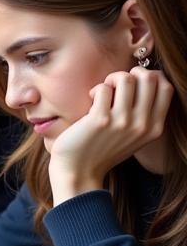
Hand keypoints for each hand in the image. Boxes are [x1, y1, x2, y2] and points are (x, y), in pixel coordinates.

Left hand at [48, 67, 172, 204]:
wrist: (79, 172)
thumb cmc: (103, 150)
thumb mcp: (134, 136)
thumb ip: (144, 114)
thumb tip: (146, 79)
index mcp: (154, 128)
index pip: (166, 88)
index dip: (151, 76)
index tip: (134, 81)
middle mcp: (142, 125)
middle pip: (149, 78)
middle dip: (130, 73)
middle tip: (116, 84)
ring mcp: (122, 122)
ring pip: (125, 78)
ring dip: (111, 80)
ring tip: (102, 93)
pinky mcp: (100, 120)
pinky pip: (103, 88)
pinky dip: (96, 90)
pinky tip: (91, 101)